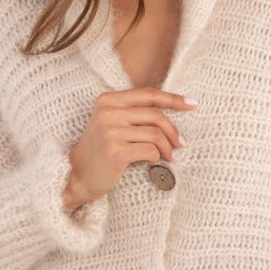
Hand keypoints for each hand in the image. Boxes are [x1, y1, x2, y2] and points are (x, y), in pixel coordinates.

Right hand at [63, 87, 196, 209]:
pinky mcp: (115, 151)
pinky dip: (157, 157)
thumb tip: (173, 109)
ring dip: (168, 147)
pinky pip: (150, 150)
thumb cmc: (101, 149)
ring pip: (155, 134)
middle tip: (181, 144)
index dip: (173, 99)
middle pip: (155, 114)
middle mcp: (108, 112)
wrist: (78, 175)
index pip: (148, 94)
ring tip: (169, 156)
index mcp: (108, 100)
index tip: (192, 104)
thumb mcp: (112, 122)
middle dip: (173, 130)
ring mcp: (111, 131)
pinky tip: (153, 162)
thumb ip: (135, 112)